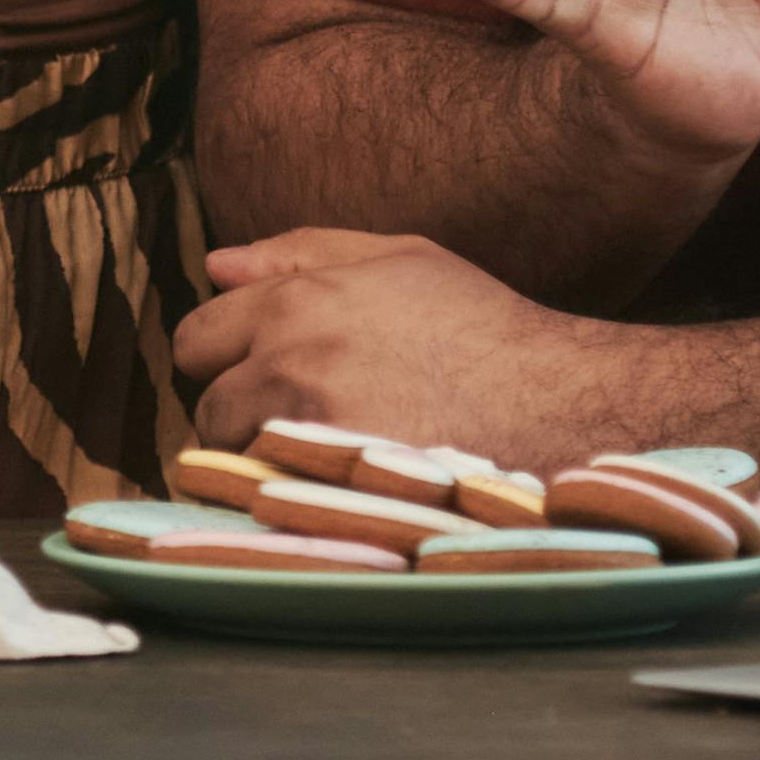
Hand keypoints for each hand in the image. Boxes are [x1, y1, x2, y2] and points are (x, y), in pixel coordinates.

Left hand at [175, 226, 664, 471]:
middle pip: (208, 407)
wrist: (563, 403)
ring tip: (331, 462)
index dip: (227, 359)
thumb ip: (301, 254)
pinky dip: (295, 506)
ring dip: (265, 467)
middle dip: (239, 417)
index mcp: (296, 301)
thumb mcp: (400, 260)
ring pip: (236, 464)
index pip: (196, 339)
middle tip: (301, 425)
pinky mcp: (339, 489)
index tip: (266, 376)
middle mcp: (290, 361)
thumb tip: (216, 267)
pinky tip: (342, 495)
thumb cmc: (484, 327)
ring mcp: (311, 430)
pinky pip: (275, 506)